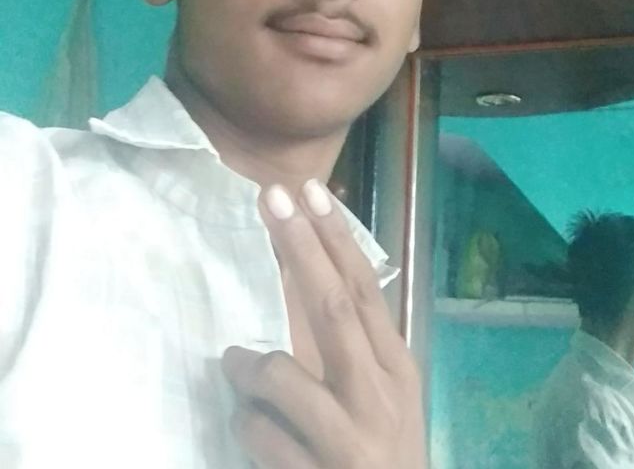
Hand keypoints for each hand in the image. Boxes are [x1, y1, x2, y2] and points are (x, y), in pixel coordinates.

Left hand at [221, 178, 427, 468]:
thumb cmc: (383, 449)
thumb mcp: (382, 393)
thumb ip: (352, 340)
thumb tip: (310, 269)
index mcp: (396, 367)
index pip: (365, 289)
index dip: (336, 238)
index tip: (310, 190)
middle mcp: (380, 395)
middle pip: (334, 308)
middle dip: (300, 248)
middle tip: (272, 197)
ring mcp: (351, 440)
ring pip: (281, 377)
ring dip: (246, 365)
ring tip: (237, 366)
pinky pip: (259, 434)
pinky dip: (246, 422)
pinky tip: (256, 429)